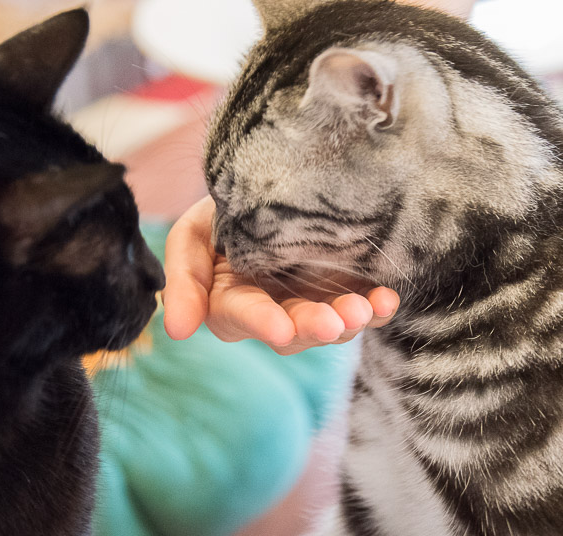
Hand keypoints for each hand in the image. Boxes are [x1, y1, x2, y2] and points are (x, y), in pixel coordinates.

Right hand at [163, 196, 398, 354]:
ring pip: (329, 325)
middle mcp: (272, 307)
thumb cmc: (225, 204)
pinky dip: (377, 308)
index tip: (281, 328)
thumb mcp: (193, 231)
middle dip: (312, 326)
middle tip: (332, 321)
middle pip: (290, 330)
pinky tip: (386, 300)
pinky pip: (365, 308)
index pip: (239, 316)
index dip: (259, 322)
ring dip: (347, 321)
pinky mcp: (347, 290)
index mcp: (229, 298)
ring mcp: (312, 301)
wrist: (274, 176)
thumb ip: (182, 279)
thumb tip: (176, 331)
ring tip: (365, 308)